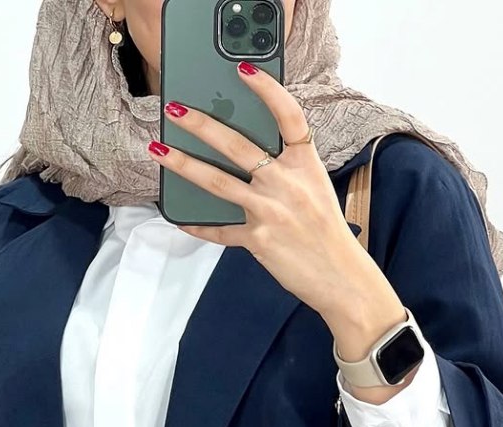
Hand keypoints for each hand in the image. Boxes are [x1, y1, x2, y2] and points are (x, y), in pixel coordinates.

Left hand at [148, 59, 409, 398]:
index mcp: (306, 165)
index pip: (288, 116)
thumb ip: (287, 171)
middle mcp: (287, 183)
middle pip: (238, 145)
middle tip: (175, 110)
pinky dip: (199, 226)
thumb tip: (247, 157)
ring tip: (160, 151)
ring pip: (218, 182)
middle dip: (202, 124)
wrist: (342, 278)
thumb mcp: (316, 191)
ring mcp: (271, 211)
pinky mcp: (259, 240)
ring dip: (184, 165)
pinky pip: (220, 230)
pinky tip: (180, 220)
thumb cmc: (328, 234)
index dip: (267, 90)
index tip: (244, 70)